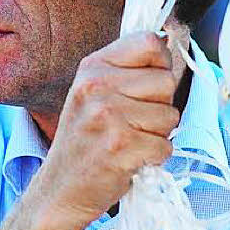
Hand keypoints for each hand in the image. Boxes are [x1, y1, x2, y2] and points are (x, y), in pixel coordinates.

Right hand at [35, 31, 179, 227]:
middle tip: (132, 123)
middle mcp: (96, 86)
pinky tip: (130, 159)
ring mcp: (107, 116)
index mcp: (92, 67)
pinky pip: (165, 146)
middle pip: (166, 80)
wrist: (59, 189)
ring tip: (129, 141)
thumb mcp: (94, 92)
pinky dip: (154, 158)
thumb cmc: (85, 141)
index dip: (160, 64)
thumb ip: (127, 68)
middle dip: (159, 105)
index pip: (149, 42)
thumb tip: (166, 40)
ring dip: (157, 134)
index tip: (147, 84)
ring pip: (170, 115)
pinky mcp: (120, 147)